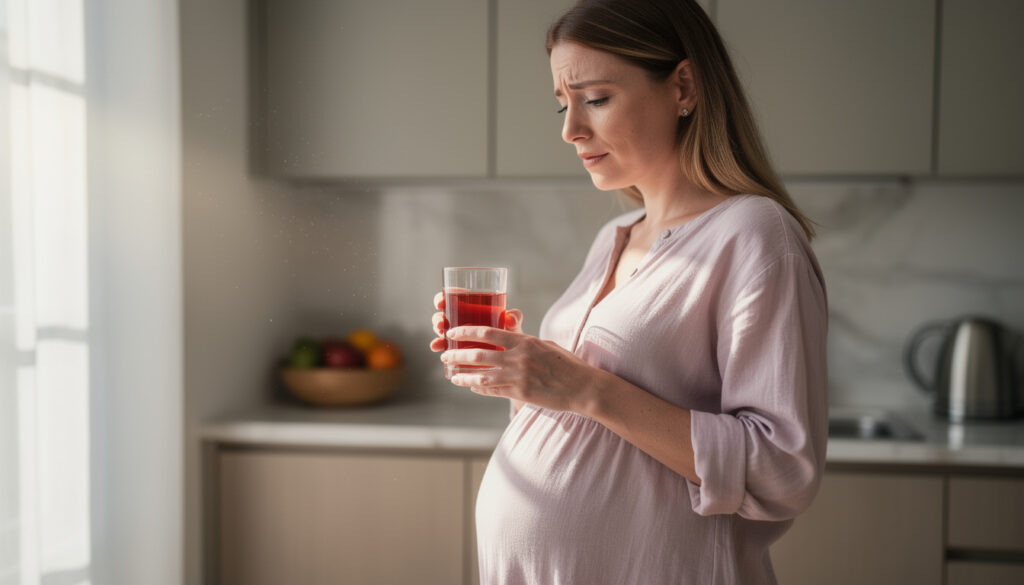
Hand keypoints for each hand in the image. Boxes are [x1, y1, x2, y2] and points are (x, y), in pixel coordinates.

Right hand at [429, 291, 522, 351]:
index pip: (453, 297)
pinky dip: (438, 345)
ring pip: (441, 328)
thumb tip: (511, 318)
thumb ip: (514, 318)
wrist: (512, 356)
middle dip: (438, 317)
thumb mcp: (512, 325)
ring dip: (437, 331)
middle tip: (441, 323)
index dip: (443, 297)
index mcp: (473, 306)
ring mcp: (458, 333)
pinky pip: (444, 345)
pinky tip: (436, 348)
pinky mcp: (456, 348)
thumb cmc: (510, 335)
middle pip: (444, 313)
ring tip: (440, 337)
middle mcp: (462, 318)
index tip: (441, 302)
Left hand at [441, 326, 599, 412]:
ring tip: (452, 375)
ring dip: (463, 376)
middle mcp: (519, 357)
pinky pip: (494, 391)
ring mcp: (519, 377)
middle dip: (457, 355)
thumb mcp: (544, 345)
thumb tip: (509, 334)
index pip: (488, 332)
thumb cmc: (566, 363)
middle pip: (479, 354)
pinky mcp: (521, 394)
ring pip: (482, 376)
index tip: (452, 332)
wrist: (583, 387)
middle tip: (445, 355)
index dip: (466, 332)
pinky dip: (480, 389)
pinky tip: (471, 387)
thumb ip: (524, 340)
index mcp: (524, 341)